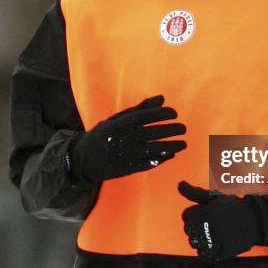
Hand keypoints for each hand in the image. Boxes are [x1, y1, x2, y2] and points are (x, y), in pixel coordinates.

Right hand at [69, 95, 186, 182]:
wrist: (84, 159)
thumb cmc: (104, 134)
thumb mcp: (117, 118)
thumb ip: (140, 108)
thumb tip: (162, 98)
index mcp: (122, 124)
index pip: (147, 116)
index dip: (163, 114)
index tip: (174, 113)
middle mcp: (125, 138)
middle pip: (154, 133)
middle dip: (172, 130)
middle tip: (183, 128)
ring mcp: (127, 155)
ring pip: (154, 149)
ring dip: (172, 146)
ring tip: (184, 143)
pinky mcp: (128, 169)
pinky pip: (149, 163)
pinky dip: (162, 158)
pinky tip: (172, 154)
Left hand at [178, 181, 265, 260]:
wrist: (254, 222)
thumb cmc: (231, 207)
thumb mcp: (213, 197)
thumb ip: (194, 192)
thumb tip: (179, 184)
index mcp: (204, 212)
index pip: (186, 216)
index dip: (195, 213)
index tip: (207, 212)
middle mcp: (207, 228)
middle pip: (188, 230)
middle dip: (197, 225)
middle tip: (212, 222)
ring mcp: (212, 242)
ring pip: (194, 242)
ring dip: (201, 238)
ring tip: (214, 232)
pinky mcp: (218, 253)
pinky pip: (202, 254)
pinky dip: (207, 249)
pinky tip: (216, 241)